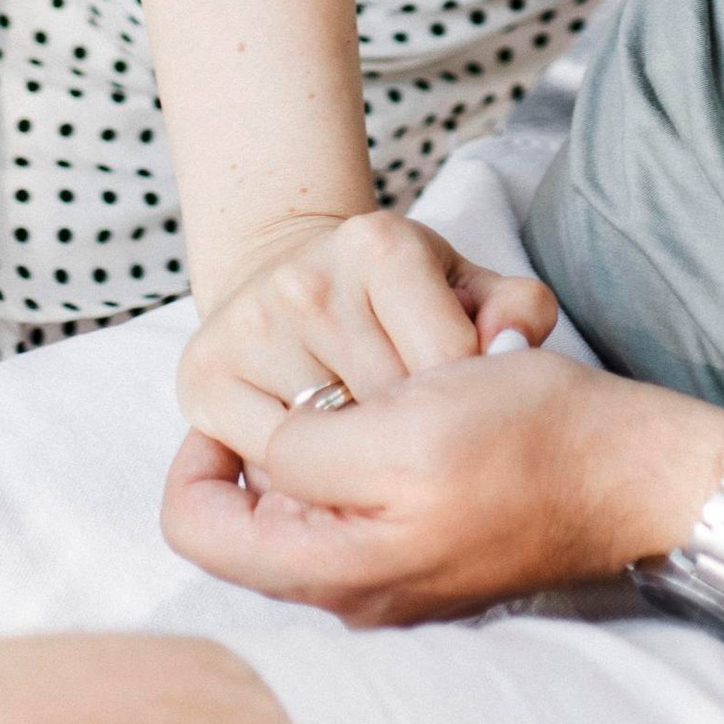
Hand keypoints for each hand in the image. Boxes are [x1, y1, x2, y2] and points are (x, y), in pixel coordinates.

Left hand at [162, 345, 723, 624]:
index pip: (195, 528)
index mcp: (335, 570)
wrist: (635, 472)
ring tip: (381, 393)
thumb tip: (259, 459)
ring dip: (326, 440)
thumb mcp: (403, 431)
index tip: (245, 401)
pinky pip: (359, 500)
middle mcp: (352, 590)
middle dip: (275, 442)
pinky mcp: (427, 553)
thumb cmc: (531, 441)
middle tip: (327, 387)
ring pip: (304, 501)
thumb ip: (306, 455)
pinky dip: (369, 449)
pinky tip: (417, 408)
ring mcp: (391, 577)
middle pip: (249, 515)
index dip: (197, 455)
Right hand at [175, 210, 557, 469]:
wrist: (289, 270)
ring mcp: (250, 325)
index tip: (462, 410)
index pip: (447, 360)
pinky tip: (325, 462)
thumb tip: (513, 342)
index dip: (464, 404)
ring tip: (375, 456)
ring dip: (356, 468)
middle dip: (413, 441)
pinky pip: (268, 463)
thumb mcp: (464, 287)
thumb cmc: (397, 297)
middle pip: (387, 410)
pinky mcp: (204, 374)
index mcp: (381, 245)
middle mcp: (309, 279)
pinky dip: (300, 478)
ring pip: (327, 446)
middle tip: (422, 448)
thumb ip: (518, 308)